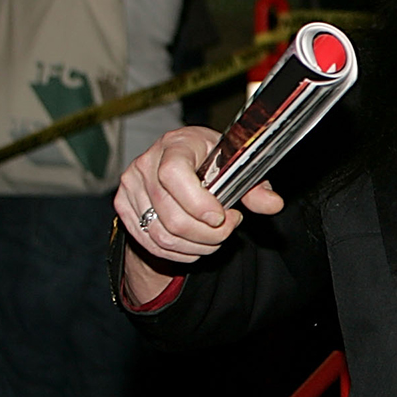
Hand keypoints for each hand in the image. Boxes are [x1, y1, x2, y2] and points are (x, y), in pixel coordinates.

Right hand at [113, 127, 282, 298]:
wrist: (178, 161)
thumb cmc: (209, 160)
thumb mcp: (237, 165)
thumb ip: (256, 187)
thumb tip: (273, 204)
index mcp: (176, 145)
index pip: (174, 174)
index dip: (198, 202)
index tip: (222, 215)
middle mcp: (146, 164)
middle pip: (172, 215)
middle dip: (208, 233)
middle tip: (229, 228)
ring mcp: (130, 187)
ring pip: (162, 234)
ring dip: (196, 245)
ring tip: (216, 236)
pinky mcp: (123, 207)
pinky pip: (150, 242)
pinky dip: (178, 251)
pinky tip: (197, 244)